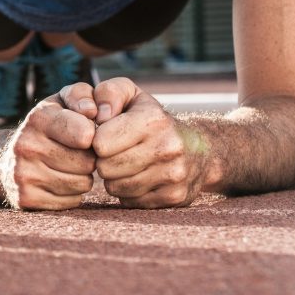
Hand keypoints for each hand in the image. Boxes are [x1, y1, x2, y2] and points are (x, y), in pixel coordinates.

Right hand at [0, 82, 98, 209]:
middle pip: (87, 162)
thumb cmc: (48, 126)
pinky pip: (71, 201)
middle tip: (76, 153)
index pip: (85, 134)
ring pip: (82, 184)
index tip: (87, 135)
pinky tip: (58, 182)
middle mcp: (26, 145)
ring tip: (67, 167)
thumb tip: (93, 112)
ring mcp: (23, 174)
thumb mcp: (60, 102)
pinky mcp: (26, 198)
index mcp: (38, 118)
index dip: (93, 136)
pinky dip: (71, 194)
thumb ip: (81, 95)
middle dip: (88, 158)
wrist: (7, 160)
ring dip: (82, 177)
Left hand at [91, 78, 213, 208]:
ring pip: (116, 187)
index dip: (96, 140)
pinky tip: (138, 177)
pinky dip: (128, 192)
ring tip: (124, 164)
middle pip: (106, 168)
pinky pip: (130, 201)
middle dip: (103, 161)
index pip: (101, 143)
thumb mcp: (131, 94)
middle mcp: (168, 147)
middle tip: (113, 153)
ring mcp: (174, 175)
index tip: (104, 136)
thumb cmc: (151, 118)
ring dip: (114, 178)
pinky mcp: (175, 197)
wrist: (199, 148)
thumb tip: (98, 115)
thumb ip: (108, 93)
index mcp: (154, 120)